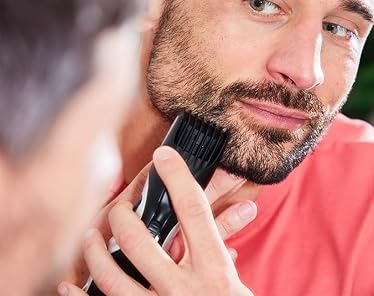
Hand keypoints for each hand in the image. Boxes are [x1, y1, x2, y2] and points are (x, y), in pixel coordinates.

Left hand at [59, 146, 255, 294]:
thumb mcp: (235, 280)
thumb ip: (228, 242)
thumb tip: (243, 206)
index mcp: (215, 270)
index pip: (193, 211)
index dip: (177, 178)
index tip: (163, 155)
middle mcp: (186, 291)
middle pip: (141, 242)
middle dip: (123, 217)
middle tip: (119, 207)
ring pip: (114, 279)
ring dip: (96, 253)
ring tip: (90, 236)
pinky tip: (66, 286)